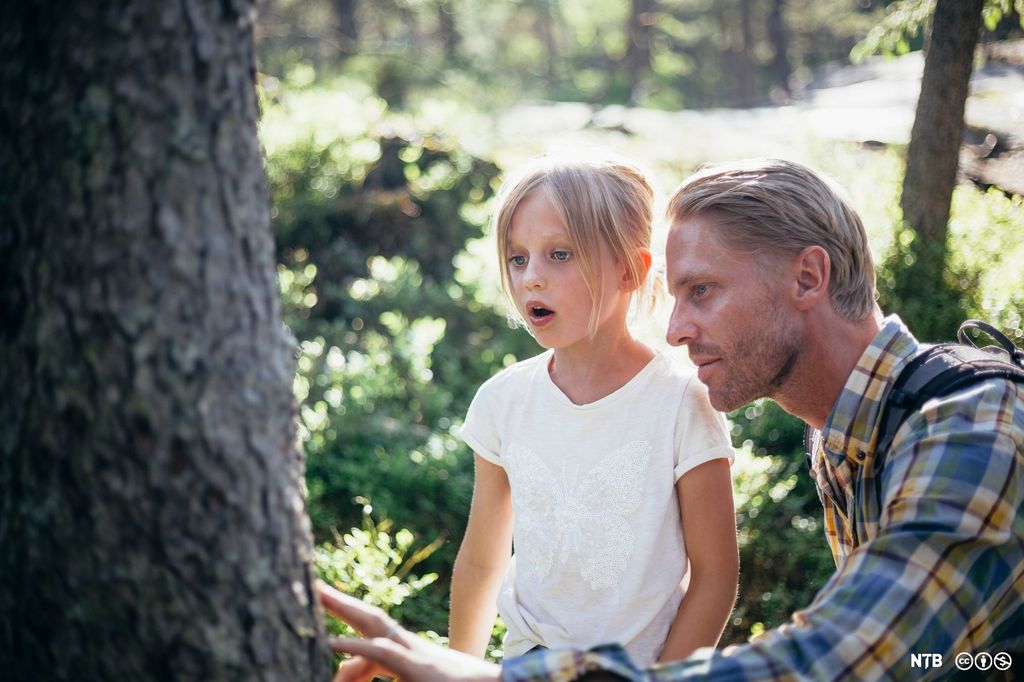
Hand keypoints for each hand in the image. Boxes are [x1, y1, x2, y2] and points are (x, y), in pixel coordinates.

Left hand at [318, 581, 502, 681]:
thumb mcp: (418, 681)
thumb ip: (390, 672)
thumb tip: (349, 673)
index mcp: (409, 652)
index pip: (373, 628)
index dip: (349, 613)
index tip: (325, 602)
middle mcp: (409, 647)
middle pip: (369, 616)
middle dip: (340, 600)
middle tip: (311, 583)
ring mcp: (414, 655)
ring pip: (373, 625)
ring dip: (343, 609)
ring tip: (314, 595)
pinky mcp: (417, 669)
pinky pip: (380, 654)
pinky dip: (353, 647)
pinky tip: (328, 643)